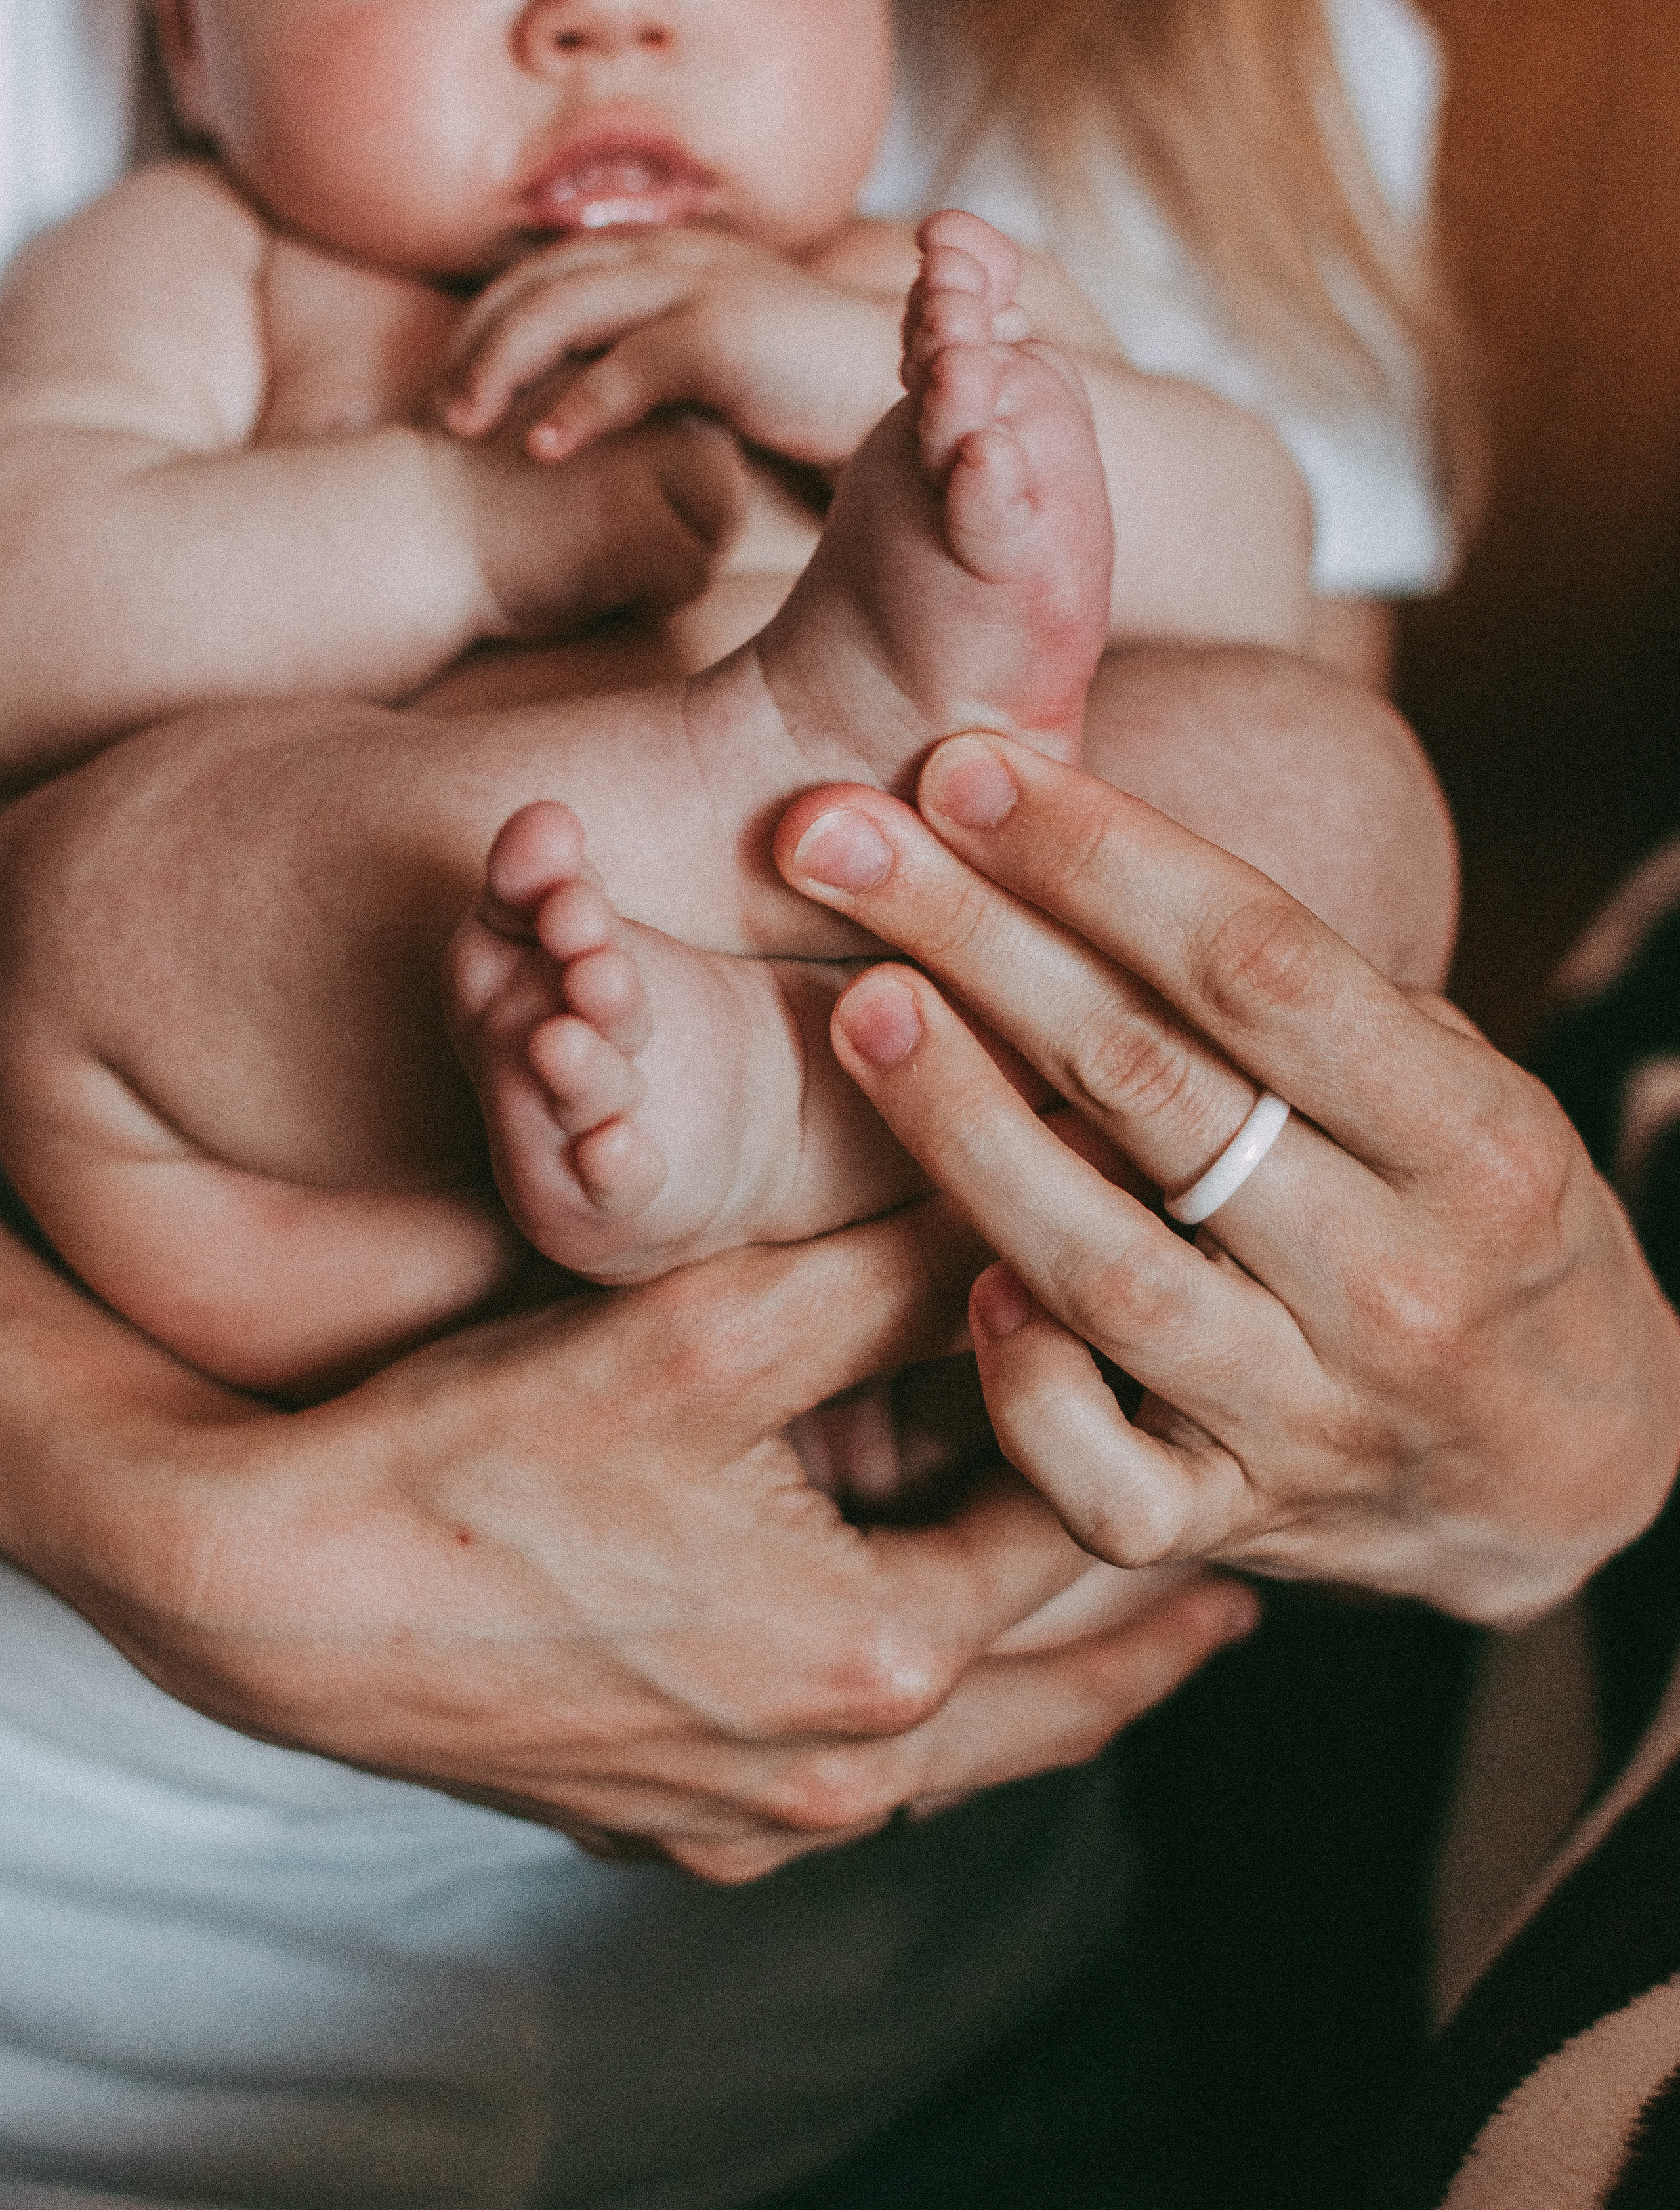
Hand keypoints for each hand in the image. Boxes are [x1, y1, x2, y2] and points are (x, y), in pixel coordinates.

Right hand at [0, 1206, 1255, 1882]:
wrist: (280, 1591)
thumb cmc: (485, 1456)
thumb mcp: (712, 1331)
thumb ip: (887, 1270)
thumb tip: (1023, 1196)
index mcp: (876, 1653)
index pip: (1075, 1540)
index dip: (1141, 1449)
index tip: (1206, 1403)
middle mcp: (832, 1772)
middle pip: (1055, 1689)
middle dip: (1153, 1619)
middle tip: (1252, 1584)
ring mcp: (748, 1819)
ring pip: (961, 1755)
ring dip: (1052, 1688)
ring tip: (1134, 1642)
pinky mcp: (668, 1826)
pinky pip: (844, 1787)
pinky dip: (918, 1729)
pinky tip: (920, 1688)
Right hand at [435, 392, 748, 640]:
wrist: (409, 534)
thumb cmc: (491, 495)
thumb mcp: (573, 430)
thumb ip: (642, 429)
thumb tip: (726, 468)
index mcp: (630, 365)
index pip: (711, 455)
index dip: (667, 502)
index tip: (590, 499)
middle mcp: (645, 399)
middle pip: (727, 497)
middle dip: (680, 534)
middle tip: (588, 530)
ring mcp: (641, 456)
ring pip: (714, 537)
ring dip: (666, 565)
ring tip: (584, 548)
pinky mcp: (633, 518)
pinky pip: (688, 581)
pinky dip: (649, 601)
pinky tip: (581, 577)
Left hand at [439, 226, 905, 475]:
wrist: (906, 383)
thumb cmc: (812, 387)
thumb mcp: (717, 359)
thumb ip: (654, 358)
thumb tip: (591, 400)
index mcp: (663, 254)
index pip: (543, 272)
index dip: (484, 324)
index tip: (451, 389)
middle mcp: (670, 254)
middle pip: (534, 284)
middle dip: (472, 347)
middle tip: (436, 417)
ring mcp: (697, 286)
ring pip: (562, 312)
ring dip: (500, 370)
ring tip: (462, 429)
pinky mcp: (726, 334)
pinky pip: (630, 366)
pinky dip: (579, 406)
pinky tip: (542, 450)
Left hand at [774, 737, 1679, 1623]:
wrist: (1579, 1469)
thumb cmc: (1478, 1225)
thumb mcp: (1464, 1089)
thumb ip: (1310, 1003)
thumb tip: (1083, 846)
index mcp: (1476, 1142)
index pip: (1260, 965)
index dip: (1098, 854)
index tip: (963, 767)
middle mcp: (1398, 1279)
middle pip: (1151, 1082)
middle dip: (978, 937)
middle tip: (833, 836)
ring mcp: (1313, 1416)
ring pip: (1104, 1268)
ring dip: (963, 1126)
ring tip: (858, 1009)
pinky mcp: (1237, 1523)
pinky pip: (1102, 1481)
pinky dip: (1024, 1385)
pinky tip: (961, 1282)